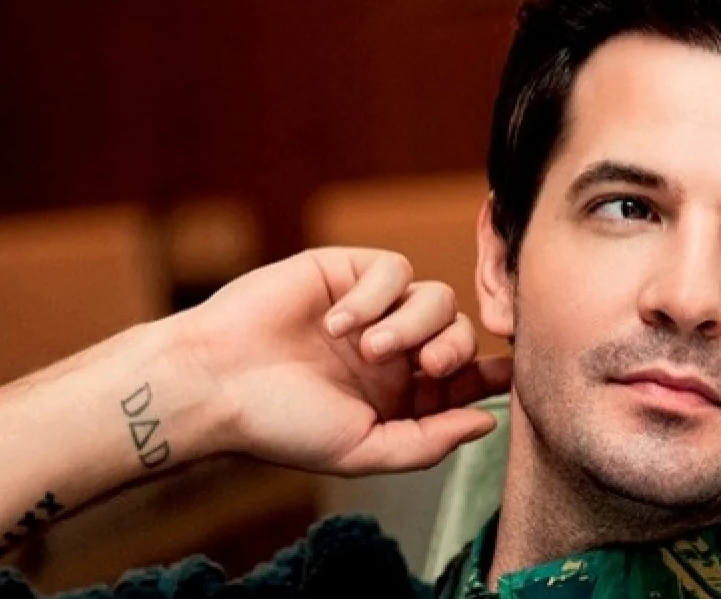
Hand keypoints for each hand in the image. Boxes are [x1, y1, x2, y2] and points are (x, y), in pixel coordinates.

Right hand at [165, 247, 511, 475]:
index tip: (505, 374)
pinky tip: (336, 322)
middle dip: (453, 348)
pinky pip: (393, 269)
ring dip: (410, 323)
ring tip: (366, 348)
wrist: (215, 380)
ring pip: (435, 297)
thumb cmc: (281, 424)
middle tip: (424, 365)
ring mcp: (370, 309)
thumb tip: (487, 423)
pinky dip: (375, 294)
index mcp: (398, 394)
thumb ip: (428, 442)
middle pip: (458, 333)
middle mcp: (390, 350)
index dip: (488, 374)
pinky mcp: (345, 271)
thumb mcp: (362, 450)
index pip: (461, 378)